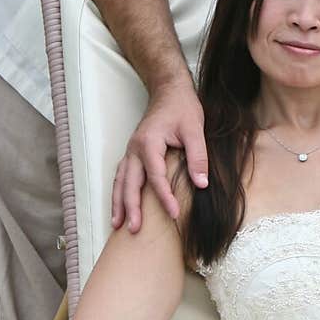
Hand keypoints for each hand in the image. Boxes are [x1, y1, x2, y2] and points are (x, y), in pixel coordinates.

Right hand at [111, 81, 207, 231]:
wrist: (169, 90)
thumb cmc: (182, 108)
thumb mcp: (195, 129)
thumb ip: (198, 156)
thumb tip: (202, 184)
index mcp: (149, 143)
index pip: (155, 176)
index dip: (164, 197)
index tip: (174, 214)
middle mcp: (134, 148)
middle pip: (129, 183)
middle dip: (130, 208)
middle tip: (133, 230)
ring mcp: (130, 151)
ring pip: (120, 181)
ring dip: (118, 203)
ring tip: (116, 226)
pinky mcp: (132, 153)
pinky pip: (121, 176)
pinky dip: (118, 193)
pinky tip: (118, 207)